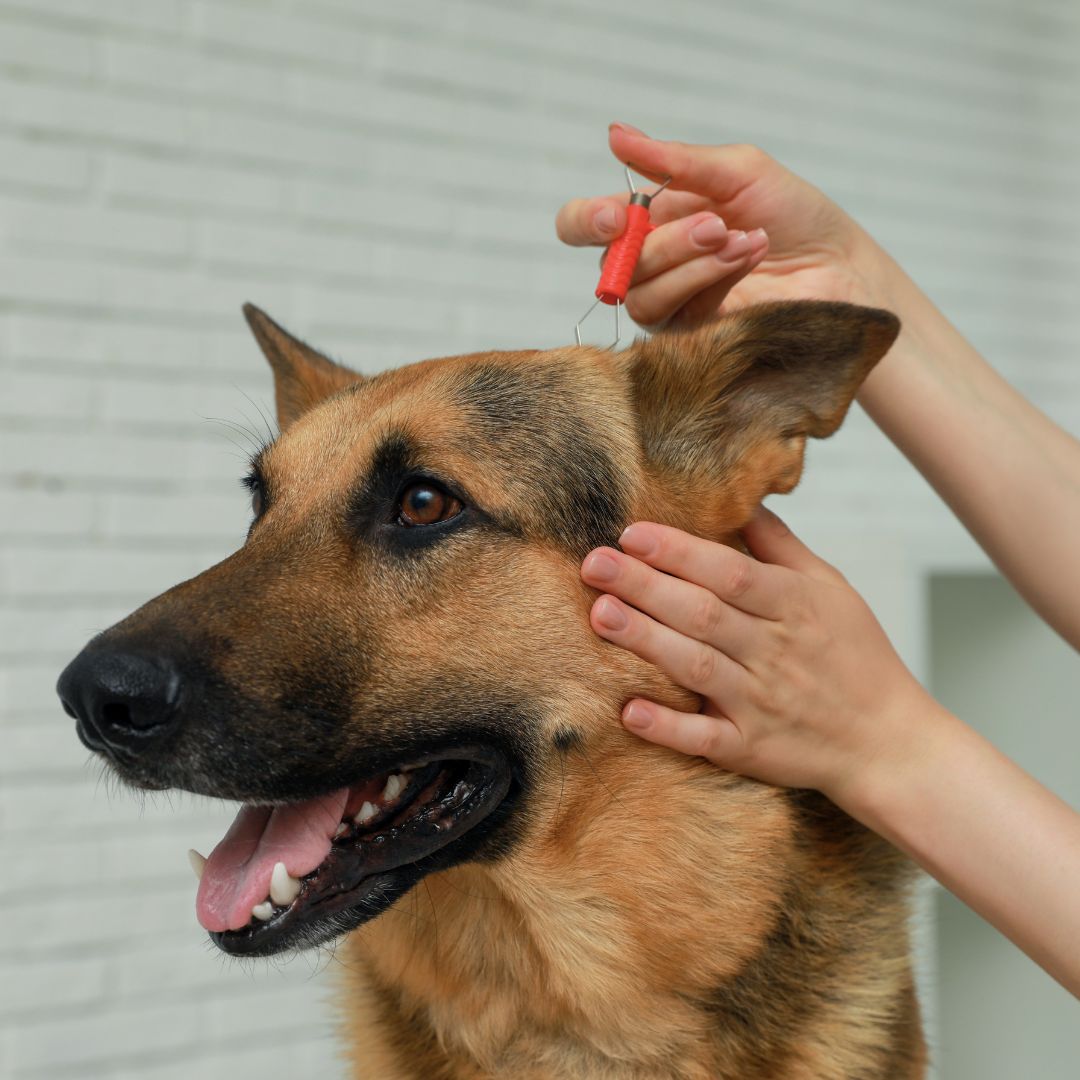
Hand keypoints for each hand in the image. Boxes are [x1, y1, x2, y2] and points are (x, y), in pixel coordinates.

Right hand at [556, 123, 890, 329]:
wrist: (838, 266)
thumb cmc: (794, 214)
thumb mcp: (737, 170)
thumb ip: (673, 160)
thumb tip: (614, 134)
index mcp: (652, 218)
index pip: (586, 225)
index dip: (587, 221)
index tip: (617, 217)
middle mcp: (651, 263)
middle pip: (610, 262)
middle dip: (664, 241)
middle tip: (716, 224)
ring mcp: (669, 302)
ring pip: (639, 294)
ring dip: (690, 262)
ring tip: (741, 240)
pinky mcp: (688, 337)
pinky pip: (669, 315)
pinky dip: (707, 280)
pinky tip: (746, 258)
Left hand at [579, 507, 933, 805]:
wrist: (890, 742)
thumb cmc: (856, 656)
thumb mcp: (831, 589)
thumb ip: (781, 547)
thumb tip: (743, 500)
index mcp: (794, 606)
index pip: (729, 572)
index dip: (679, 552)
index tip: (632, 533)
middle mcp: (775, 652)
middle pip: (703, 613)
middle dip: (645, 586)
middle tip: (594, 564)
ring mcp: (761, 703)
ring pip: (696, 667)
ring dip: (646, 641)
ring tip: (601, 615)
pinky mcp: (752, 750)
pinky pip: (705, 739)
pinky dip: (668, 727)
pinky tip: (629, 711)